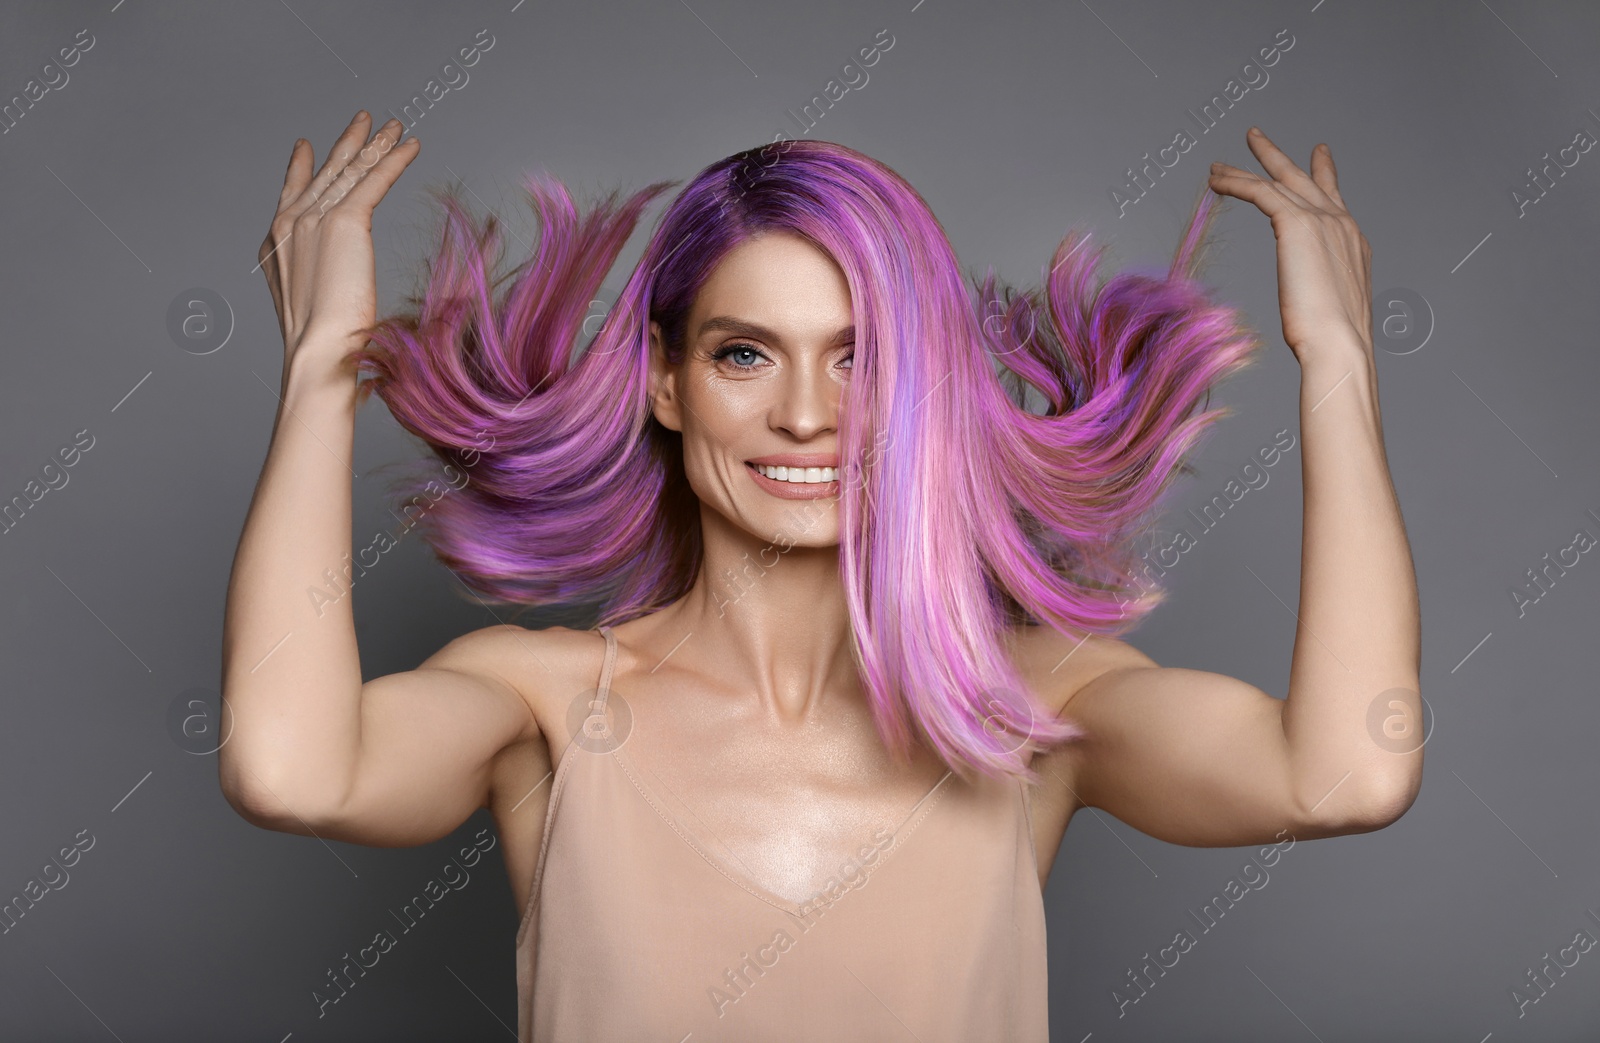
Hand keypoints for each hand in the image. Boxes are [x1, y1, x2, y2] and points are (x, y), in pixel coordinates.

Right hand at [257, 111, 420, 374]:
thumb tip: (342, 299)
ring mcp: (315, 219)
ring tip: (392, 125)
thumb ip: (321, 289)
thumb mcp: (310, 311)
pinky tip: (410, 145)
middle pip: (327, 174)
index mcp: (277, 246)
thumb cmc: (319, 349)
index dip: (301, 168)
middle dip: (348, 145)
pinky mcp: (346, 221)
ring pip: (351, 171)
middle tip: (363, 120)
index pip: (292, 194)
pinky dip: (394, 160)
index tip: (306, 147)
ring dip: (375, 145)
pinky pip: (375, 180)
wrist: (316, 352)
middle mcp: (291, 224)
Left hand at [1208, 127, 1371, 361]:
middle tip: (1256, 137)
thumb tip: (1312, 308)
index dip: (1323, 174)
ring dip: (1244, 169)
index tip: (1318, 156)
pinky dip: (1236, 183)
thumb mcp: (1330, 307)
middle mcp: (1340, 222)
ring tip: (1218, 163)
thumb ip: (1322, 291)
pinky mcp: (1296, 223)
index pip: (1333, 199)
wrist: (1339, 341)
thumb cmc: (1333, 340)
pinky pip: (1260, 191)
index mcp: (1353, 242)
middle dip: (1277, 157)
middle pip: (1304, 178)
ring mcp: (1320, 219)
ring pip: (1277, 180)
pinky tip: (1216, 181)